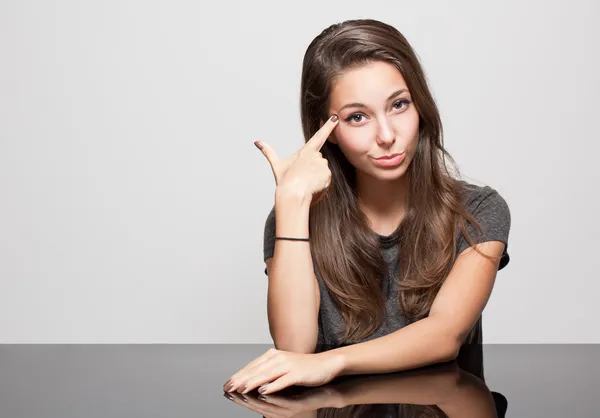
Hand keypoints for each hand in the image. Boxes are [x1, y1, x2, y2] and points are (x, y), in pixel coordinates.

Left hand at [223, 347, 344, 395]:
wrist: (325, 364)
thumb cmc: (303, 368)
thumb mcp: (282, 366)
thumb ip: (267, 370)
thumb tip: (250, 379)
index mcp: (272, 355)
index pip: (251, 366)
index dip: (238, 375)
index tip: (226, 384)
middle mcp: (278, 358)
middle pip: (255, 370)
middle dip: (240, 380)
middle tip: (227, 388)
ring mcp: (287, 365)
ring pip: (266, 375)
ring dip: (252, 382)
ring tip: (240, 390)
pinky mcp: (297, 373)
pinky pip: (282, 380)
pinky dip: (272, 386)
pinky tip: (263, 391)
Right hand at [255, 115, 338, 205]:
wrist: (293, 195)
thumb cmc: (285, 181)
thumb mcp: (276, 165)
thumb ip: (268, 152)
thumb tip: (257, 142)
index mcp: (305, 151)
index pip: (320, 135)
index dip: (328, 126)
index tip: (335, 118)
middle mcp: (316, 156)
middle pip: (318, 161)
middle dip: (313, 169)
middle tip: (303, 178)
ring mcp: (322, 165)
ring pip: (323, 170)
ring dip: (317, 177)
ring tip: (307, 184)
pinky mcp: (327, 174)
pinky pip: (326, 179)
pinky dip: (321, 184)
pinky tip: (313, 187)